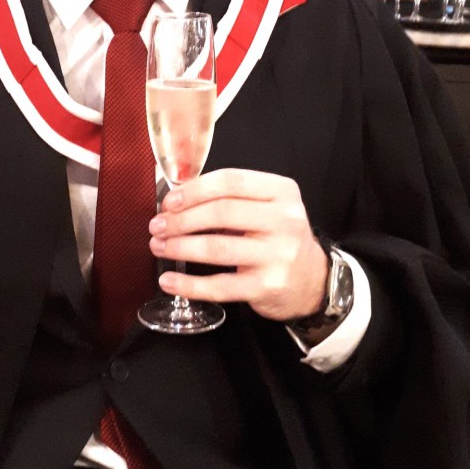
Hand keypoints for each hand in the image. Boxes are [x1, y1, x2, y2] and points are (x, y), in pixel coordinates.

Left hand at [147, 168, 328, 322]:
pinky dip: (189, 284)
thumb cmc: (278, 237)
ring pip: (217, 248)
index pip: (231, 182)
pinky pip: (220, 286)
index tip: (169, 201)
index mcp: (281, 192)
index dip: (194, 190)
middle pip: (221, 213)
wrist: (311, 280)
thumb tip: (178, 199)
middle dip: (181, 219)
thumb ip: (232, 198)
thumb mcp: (269, 206)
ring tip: (159, 246)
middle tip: (157, 225)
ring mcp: (277, 255)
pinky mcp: (267, 286)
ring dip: (180, 247)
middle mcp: (283, 221)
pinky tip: (170, 281)